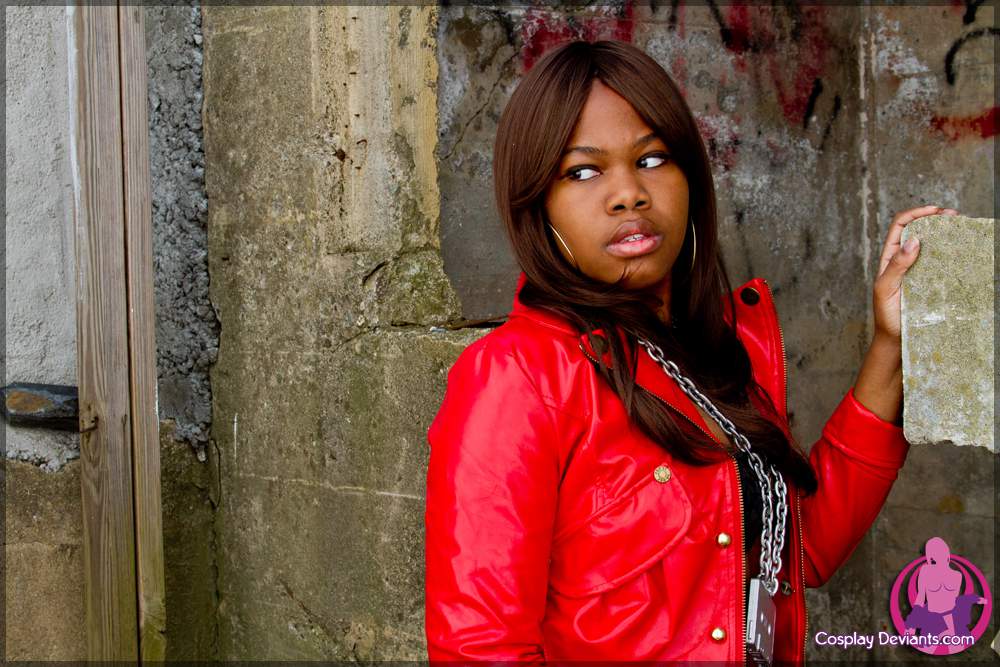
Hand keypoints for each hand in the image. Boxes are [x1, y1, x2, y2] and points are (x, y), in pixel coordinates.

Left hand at [873, 205, 958, 339]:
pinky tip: (961, 246)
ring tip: (960, 225)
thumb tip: (913, 240)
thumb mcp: (886, 289)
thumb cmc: (886, 315)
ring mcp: (919, 269)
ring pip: (932, 243)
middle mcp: (904, 259)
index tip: (935, 210)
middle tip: (954, 215)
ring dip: (945, 231)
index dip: (916, 213)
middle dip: (935, 217)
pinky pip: (941, 260)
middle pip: (919, 229)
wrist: (896, 338)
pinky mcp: (931, 280)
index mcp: (889, 257)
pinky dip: (950, 249)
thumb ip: (896, 266)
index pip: (901, 226)